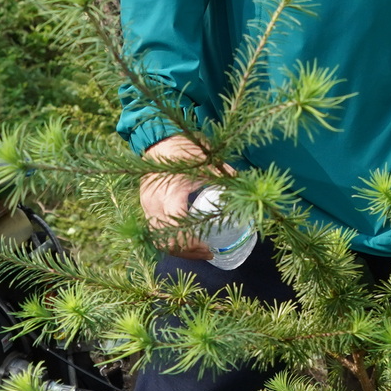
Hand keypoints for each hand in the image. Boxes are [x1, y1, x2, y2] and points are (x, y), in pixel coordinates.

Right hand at [141, 134, 226, 261]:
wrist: (159, 138)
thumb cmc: (185, 148)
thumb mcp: (208, 161)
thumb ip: (226, 177)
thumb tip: (246, 192)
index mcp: (171, 194)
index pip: (177, 229)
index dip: (193, 244)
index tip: (210, 247)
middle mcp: (154, 203)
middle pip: (166, 241)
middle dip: (187, 252)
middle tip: (207, 252)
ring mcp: (146, 206)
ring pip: (157, 239)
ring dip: (177, 249)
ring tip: (197, 250)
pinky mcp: (144, 206)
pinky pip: (154, 231)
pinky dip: (168, 239)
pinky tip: (184, 239)